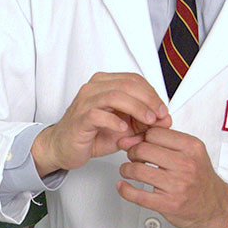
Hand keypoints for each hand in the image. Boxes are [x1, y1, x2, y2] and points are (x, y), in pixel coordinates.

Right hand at [32, 72, 170, 176]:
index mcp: (104, 84)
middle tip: (160, 116)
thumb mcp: (124, 128)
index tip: (163, 111)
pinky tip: (124, 130)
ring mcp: (85, 102)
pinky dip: (115, 122)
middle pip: (127, 84)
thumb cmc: (91, 135)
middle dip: (149, 100)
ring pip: (115, 96)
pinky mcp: (79, 119)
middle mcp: (94, 89)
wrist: (62, 147)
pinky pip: (98, 115)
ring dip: (136, 108)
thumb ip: (142, 123)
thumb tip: (165, 120)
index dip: (152, 94)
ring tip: (148, 122)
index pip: (134, 80)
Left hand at [117, 127, 227, 227]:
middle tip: (133, 157)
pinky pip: (138, 195)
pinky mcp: (169, 204)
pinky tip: (123, 186)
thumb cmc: (200, 178)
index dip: (142, 137)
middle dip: (132, 152)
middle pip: (143, 149)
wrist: (215, 207)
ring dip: (126, 169)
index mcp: (191, 148)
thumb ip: (165, 142)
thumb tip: (131, 138)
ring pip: (138, 170)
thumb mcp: (191, 153)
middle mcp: (186, 165)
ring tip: (128, 171)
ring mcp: (177, 185)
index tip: (138, 142)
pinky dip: (125, 190)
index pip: (154, 133)